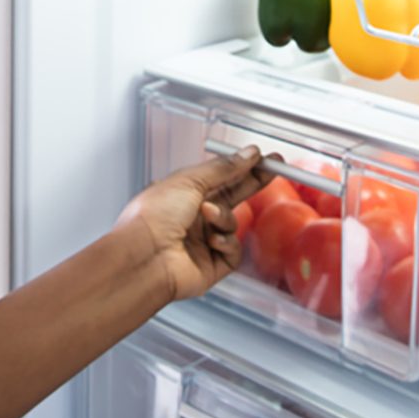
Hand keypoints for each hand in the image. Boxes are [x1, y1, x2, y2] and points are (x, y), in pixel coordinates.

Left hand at [113, 148, 273, 301]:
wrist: (144, 255)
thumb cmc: (154, 215)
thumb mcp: (190, 180)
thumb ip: (223, 168)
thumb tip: (248, 154)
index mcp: (184, 193)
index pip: (221, 176)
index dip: (242, 167)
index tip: (264, 158)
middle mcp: (194, 215)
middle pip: (233, 196)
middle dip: (252, 183)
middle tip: (274, 169)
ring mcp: (204, 240)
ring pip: (233, 223)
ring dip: (224, 217)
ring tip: (208, 215)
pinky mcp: (213, 264)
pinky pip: (233, 249)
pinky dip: (226, 242)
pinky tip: (212, 241)